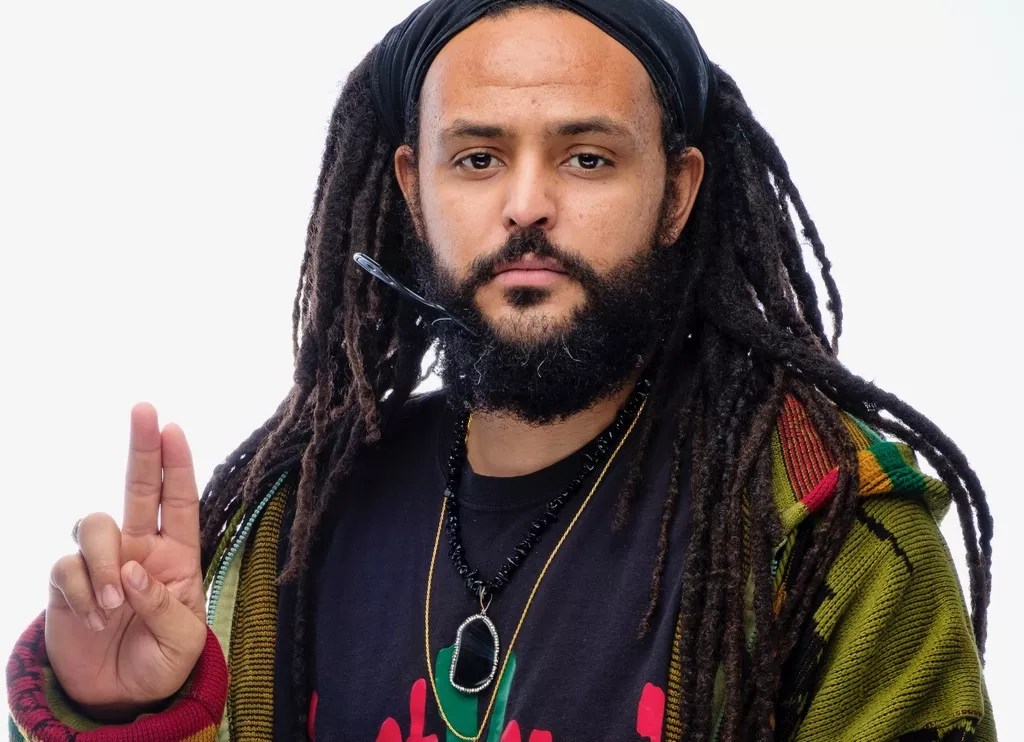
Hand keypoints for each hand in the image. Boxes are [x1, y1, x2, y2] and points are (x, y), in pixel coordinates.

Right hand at [45, 402, 207, 717]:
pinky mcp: (70, 581)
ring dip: (105, 562)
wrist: (119, 694)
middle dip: (141, 447)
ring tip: (114, 607)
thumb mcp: (182, 641)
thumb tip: (134, 570)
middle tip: (144, 409)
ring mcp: (104, 561)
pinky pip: (68, 566)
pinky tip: (94, 620)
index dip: (178, 465)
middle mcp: (141, 548)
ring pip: (95, 525)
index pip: (180, 502)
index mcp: (178, 556)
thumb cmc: (161, 661)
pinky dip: (83, 592)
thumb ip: (164, 605)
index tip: (174, 428)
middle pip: (139, 487)